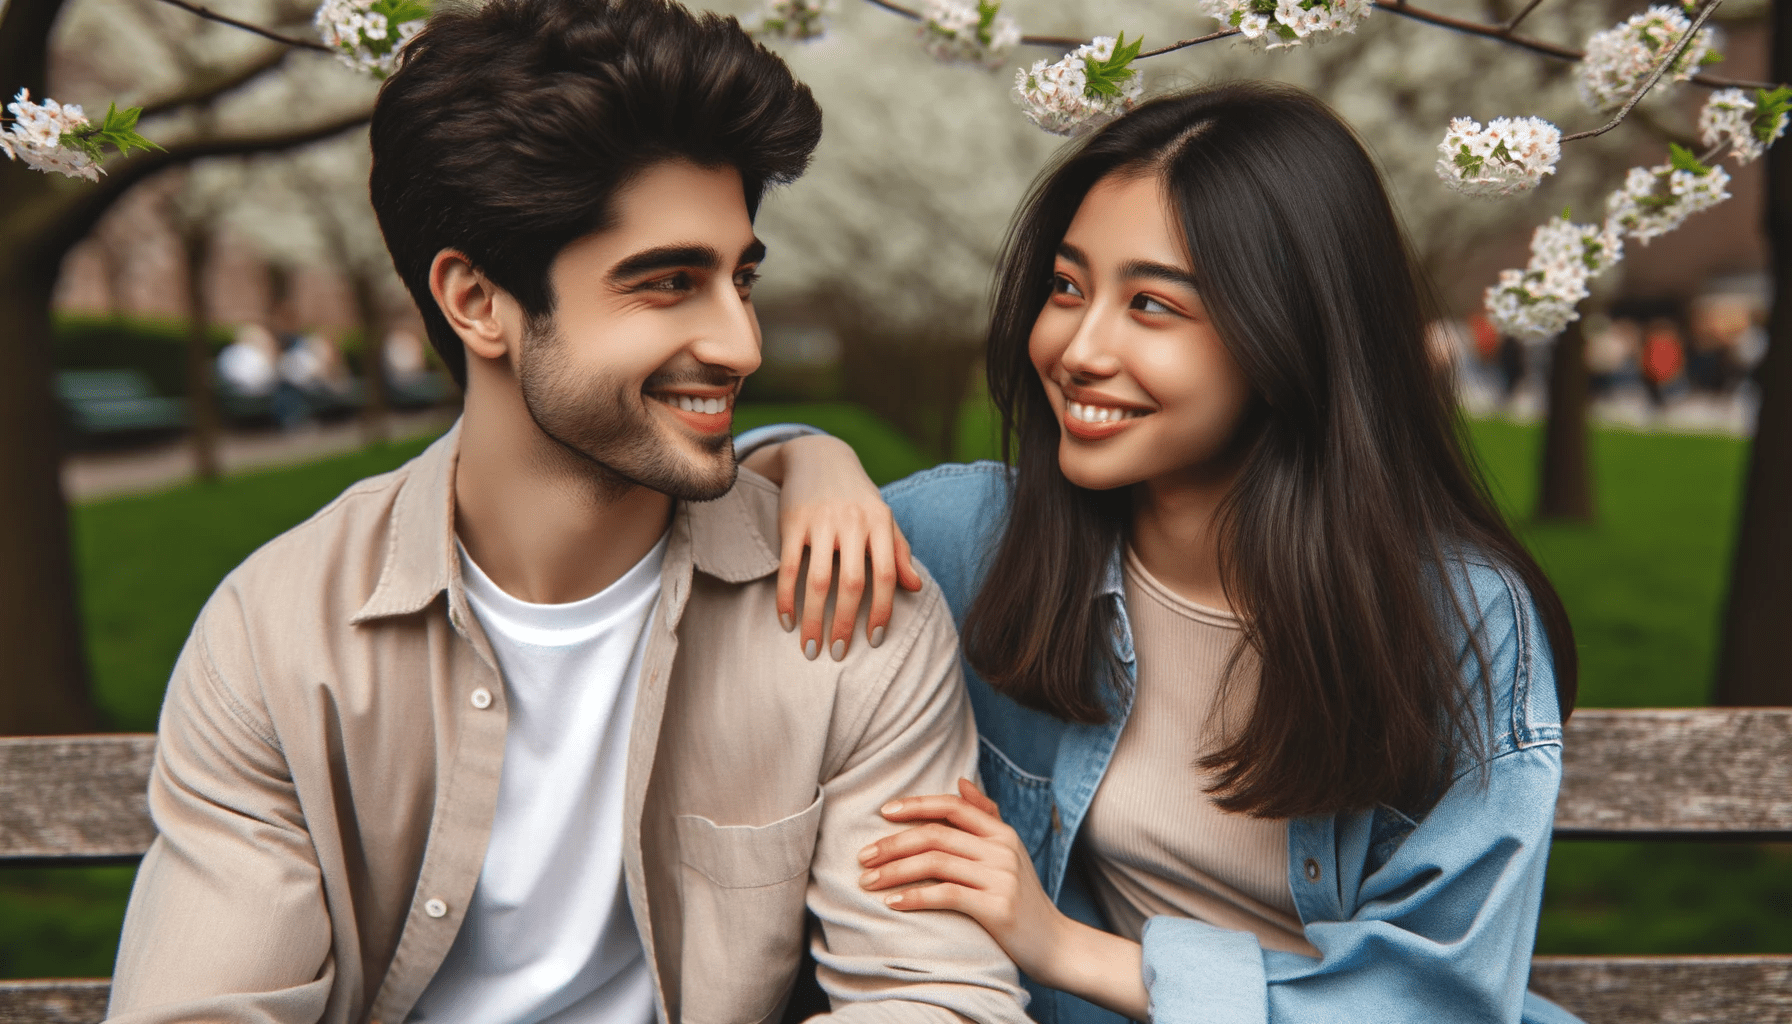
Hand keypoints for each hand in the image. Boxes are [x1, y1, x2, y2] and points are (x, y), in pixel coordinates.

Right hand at [764, 435, 921, 660]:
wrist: (819, 456)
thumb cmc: (857, 497)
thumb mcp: (884, 519)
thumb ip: (899, 552)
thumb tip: (917, 588)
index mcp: (880, 523)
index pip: (887, 575)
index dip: (882, 611)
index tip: (873, 640)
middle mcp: (853, 522)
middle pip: (852, 583)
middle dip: (845, 623)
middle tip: (839, 654)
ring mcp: (821, 522)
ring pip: (819, 580)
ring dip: (813, 619)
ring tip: (811, 648)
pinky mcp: (792, 522)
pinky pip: (788, 567)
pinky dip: (786, 598)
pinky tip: (786, 622)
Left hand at [858, 779, 1068, 980]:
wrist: (1056, 944)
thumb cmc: (1023, 897)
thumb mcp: (1009, 852)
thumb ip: (985, 816)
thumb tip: (960, 780)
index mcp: (1002, 832)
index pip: (952, 806)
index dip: (915, 805)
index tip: (882, 813)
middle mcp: (1002, 849)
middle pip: (936, 834)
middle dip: (893, 844)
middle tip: (862, 857)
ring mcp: (1001, 877)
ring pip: (935, 863)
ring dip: (894, 871)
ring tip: (867, 882)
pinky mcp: (997, 907)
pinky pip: (946, 895)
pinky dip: (914, 897)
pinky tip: (891, 903)